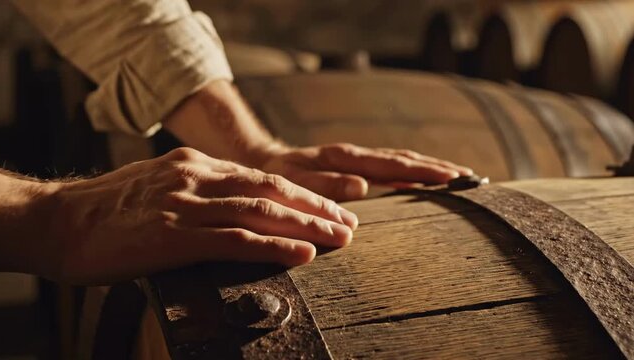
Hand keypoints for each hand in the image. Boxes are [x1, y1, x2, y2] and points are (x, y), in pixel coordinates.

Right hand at [38, 148, 355, 284]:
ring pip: (261, 211)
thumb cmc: (108, 211)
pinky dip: (272, 246)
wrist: (59, 221)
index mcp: (196, 165)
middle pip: (272, 190)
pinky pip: (234, 239)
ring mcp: (186, 204)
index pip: (263, 177)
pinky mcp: (174, 235)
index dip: (302, 193)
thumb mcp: (160, 187)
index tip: (331, 207)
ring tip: (340, 238)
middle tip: (350, 222)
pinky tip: (300, 254)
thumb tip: (232, 210)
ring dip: (306, 226)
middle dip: (316, 207)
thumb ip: (198, 193)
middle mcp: (197, 177)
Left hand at [260, 143, 473, 200]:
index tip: (452, 177)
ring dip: (430, 167)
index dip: (423, 171)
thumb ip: (326, 185)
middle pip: (404, 158)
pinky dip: (413, 171)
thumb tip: (362, 187)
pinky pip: (390, 166)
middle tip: (471, 178)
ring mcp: (358, 159)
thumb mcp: (296, 181)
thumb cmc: (279, 175)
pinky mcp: (357, 165)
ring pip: (400, 160)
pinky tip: (428, 180)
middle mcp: (355, 155)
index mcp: (344, 158)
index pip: (391, 164)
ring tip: (461, 176)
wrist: (265, 160)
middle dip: (437, 167)